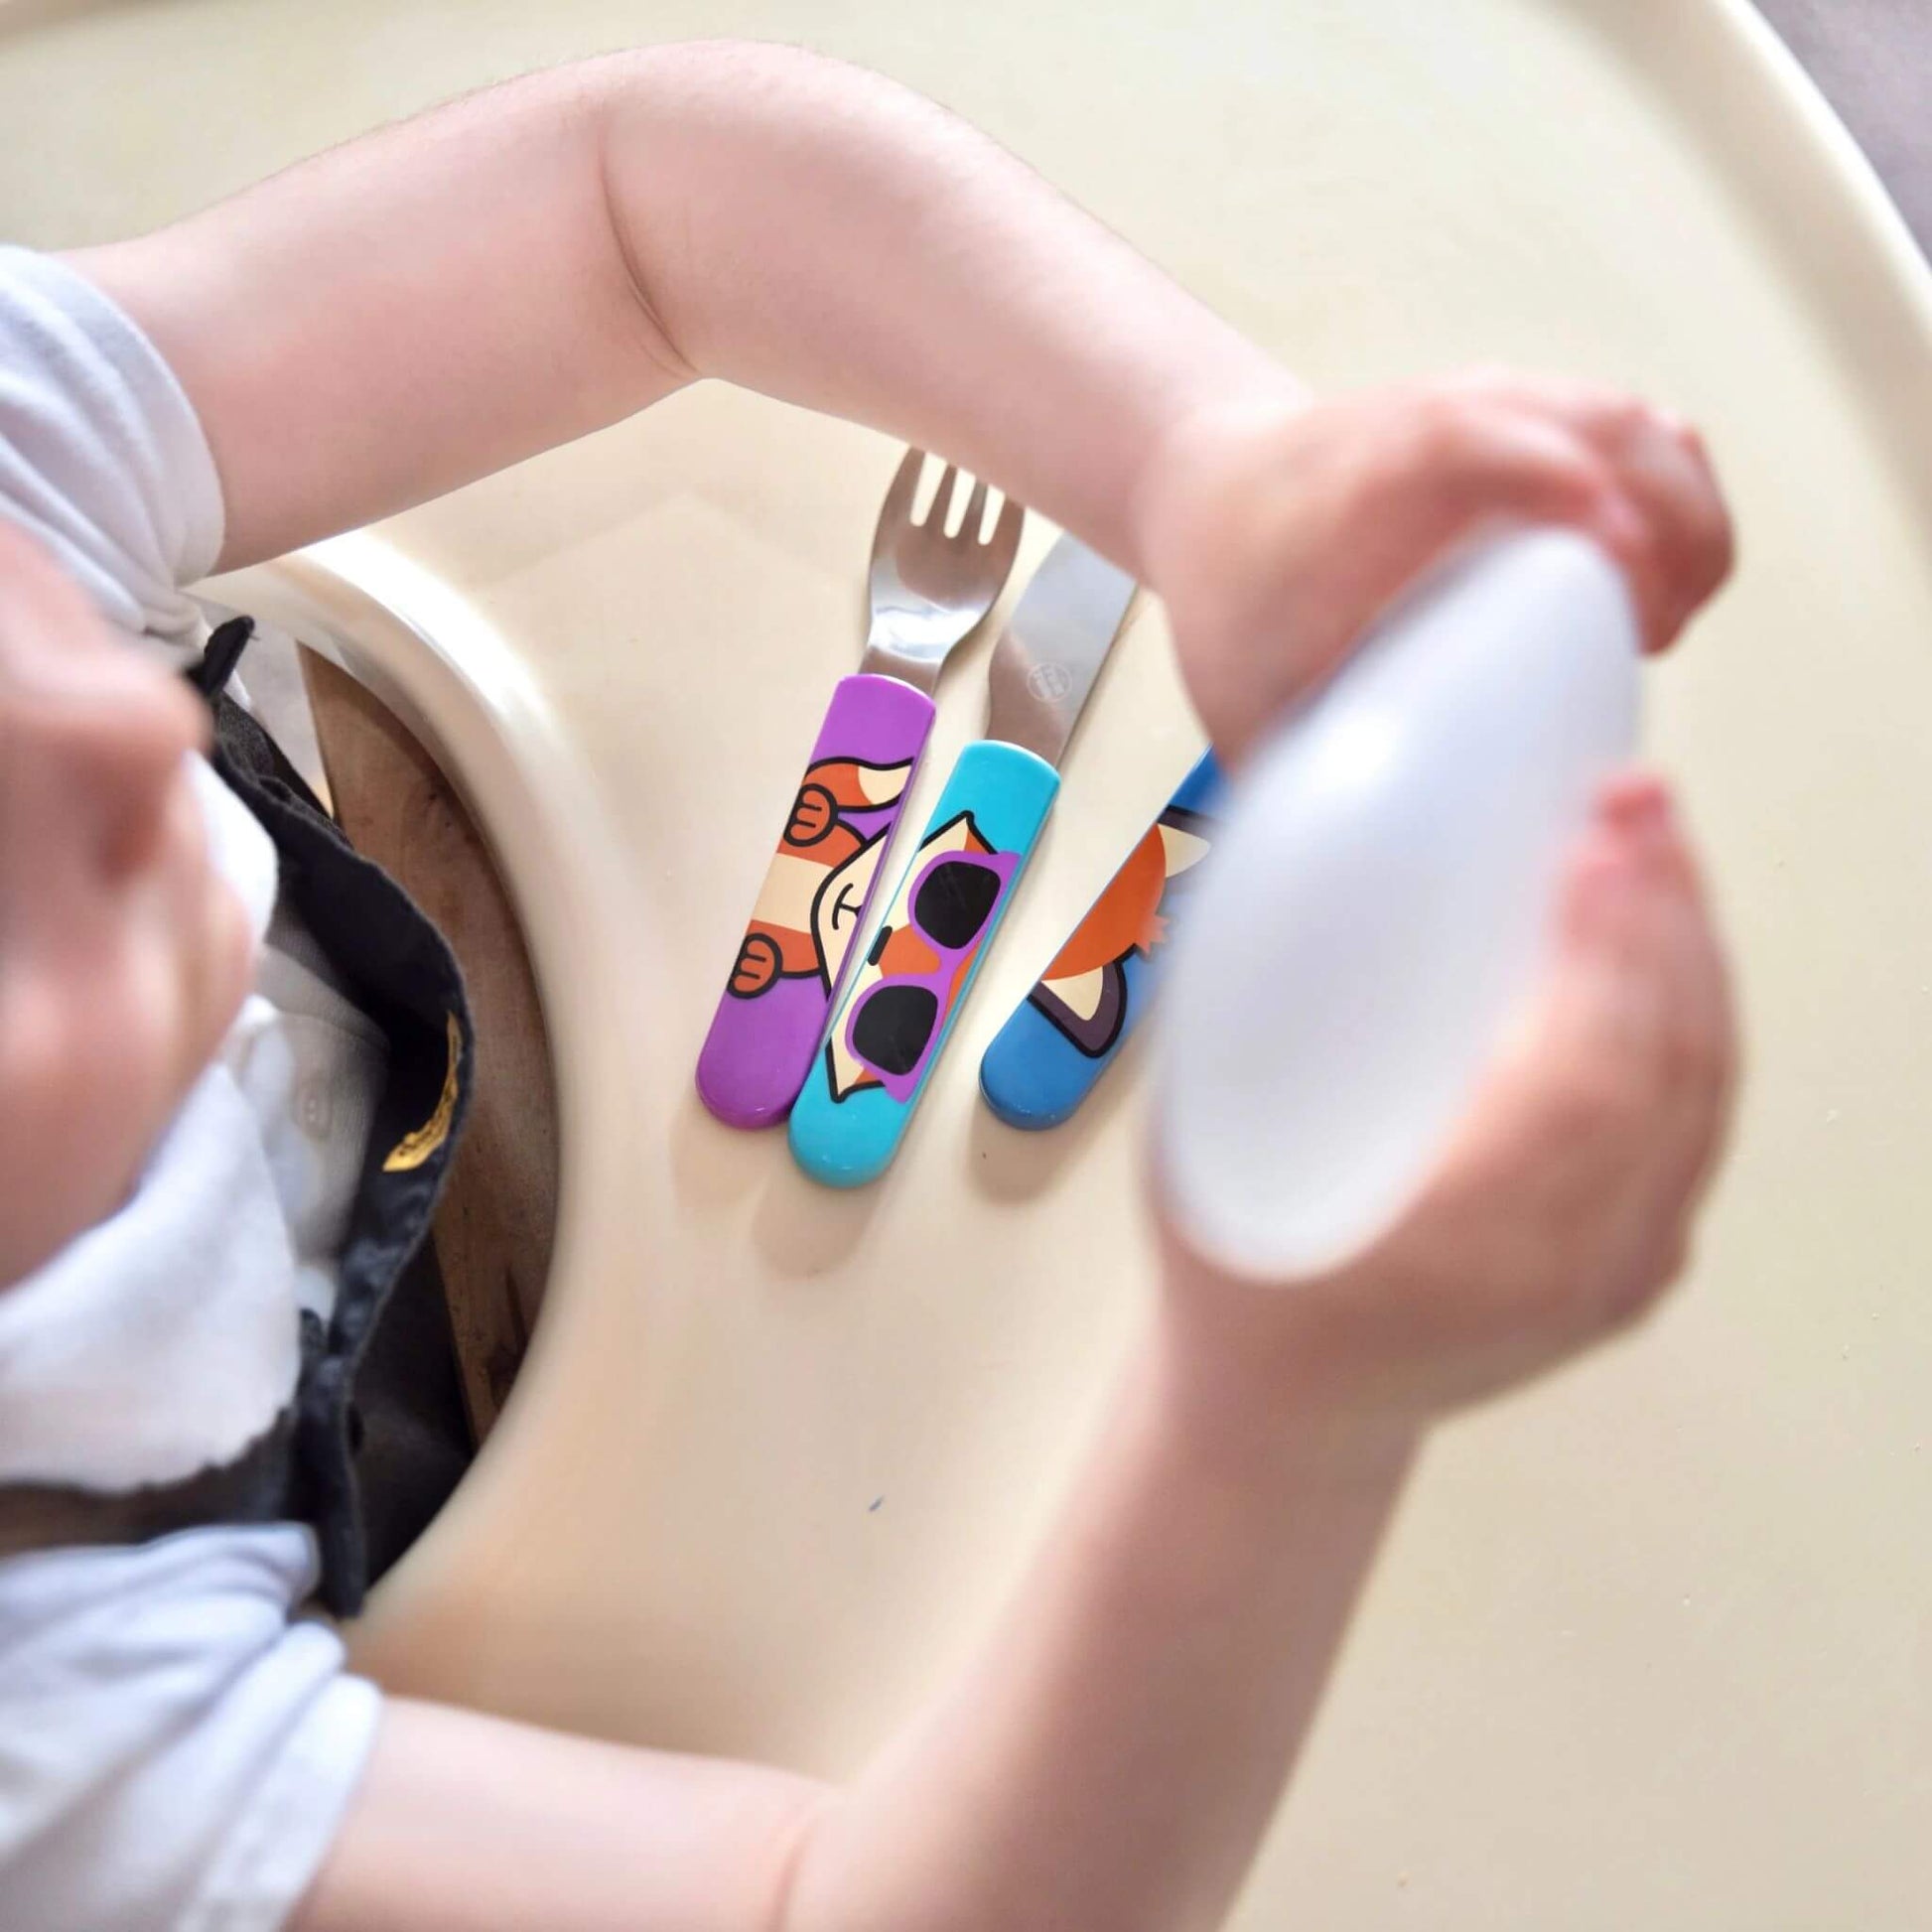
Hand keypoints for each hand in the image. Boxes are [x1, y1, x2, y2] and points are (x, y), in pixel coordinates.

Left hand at [1138, 369, 1733, 769]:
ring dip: (1684, 515)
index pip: (1462, 443)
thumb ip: (1298, 792)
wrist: (1218, 489)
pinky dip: (1676, 496)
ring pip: (1631, 424)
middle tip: (1656, 634)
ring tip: (1666, 618)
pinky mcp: (1535, 412)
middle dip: (1662, 522)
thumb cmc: (1233, 597)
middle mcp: (1438, 420)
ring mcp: (1495, 404)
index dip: (1550, 480)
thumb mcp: (1241, 698)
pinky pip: (1637, 432)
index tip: (1619, 559)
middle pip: (1590, 424)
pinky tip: (1668, 578)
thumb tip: (1353, 901)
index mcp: (1360, 490)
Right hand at [1159, 774, 1736, 1422]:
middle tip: (1634, 807)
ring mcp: (1616, 1271)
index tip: (1591, 853)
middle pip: (1668, 1072)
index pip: (1583, 1090)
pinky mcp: (1638, 1263)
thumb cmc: (1243, 1279)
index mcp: (1458, 1245)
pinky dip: (1697, 1014)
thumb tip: (1297, 882)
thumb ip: (1255, 1043)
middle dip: (1663, 919)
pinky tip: (1671, 941)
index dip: (1605, 959)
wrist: (1290, 1407)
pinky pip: (1698, 1121)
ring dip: (1691, 952)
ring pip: (1700, 1090)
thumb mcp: (1206, 1161)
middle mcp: (1565, 1268)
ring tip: (1658, 845)